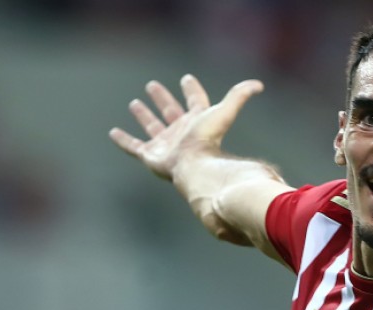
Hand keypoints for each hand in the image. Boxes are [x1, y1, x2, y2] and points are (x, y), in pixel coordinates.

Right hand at [109, 74, 263, 179]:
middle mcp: (181, 132)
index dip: (193, 90)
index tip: (187, 79)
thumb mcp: (223, 112)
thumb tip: (258, 85)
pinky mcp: (150, 156)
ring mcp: (165, 144)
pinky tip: (113, 132)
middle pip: (171, 112)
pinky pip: (133, 147)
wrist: (195, 167)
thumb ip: (239, 96)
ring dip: (144, 116)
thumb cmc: (208, 140)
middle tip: (152, 85)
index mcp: (197, 122)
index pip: (196, 102)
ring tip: (134, 104)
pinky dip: (123, 140)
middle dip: (163, 99)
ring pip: (152, 127)